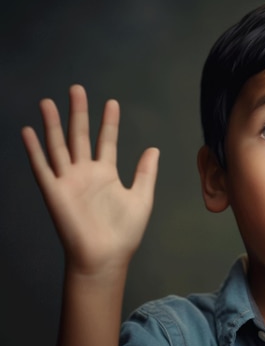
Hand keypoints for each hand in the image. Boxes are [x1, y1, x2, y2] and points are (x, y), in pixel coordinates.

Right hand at [22, 85, 158, 273]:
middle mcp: (86, 174)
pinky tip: (29, 130)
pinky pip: (42, 167)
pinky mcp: (54, 192)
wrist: (106, 257)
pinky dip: (34, 150)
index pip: (106, 141)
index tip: (112, 102)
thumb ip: (145, 173)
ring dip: (52, 124)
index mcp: (106, 174)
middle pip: (80, 136)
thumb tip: (154, 149)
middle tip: (77, 89)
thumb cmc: (125, 233)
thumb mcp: (142, 198)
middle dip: (79, 113)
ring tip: (48, 101)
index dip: (109, 122)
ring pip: (58, 146)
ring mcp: (68, 181)